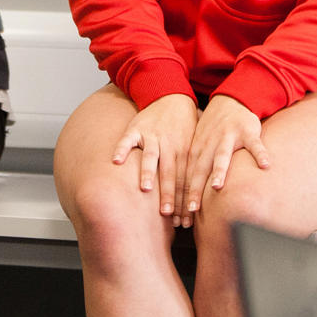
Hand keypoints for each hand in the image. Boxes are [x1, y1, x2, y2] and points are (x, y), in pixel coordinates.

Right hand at [111, 93, 198, 223]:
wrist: (171, 94)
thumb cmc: (183, 125)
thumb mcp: (193, 145)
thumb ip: (193, 169)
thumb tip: (199, 200)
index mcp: (184, 151)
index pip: (185, 181)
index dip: (183, 201)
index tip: (182, 221)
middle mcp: (169, 144)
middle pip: (170, 173)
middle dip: (168, 194)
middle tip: (166, 213)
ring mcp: (152, 136)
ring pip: (151, 156)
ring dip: (148, 172)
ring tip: (145, 188)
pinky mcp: (136, 128)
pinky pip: (128, 139)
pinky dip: (122, 149)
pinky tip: (117, 161)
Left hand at [182, 95, 269, 224]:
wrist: (231, 100)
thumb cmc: (213, 130)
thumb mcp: (199, 145)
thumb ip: (194, 167)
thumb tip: (183, 198)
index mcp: (197, 149)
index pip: (187, 176)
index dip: (183, 195)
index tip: (180, 216)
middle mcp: (210, 144)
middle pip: (201, 169)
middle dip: (195, 189)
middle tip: (191, 209)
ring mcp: (229, 137)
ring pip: (223, 155)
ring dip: (220, 170)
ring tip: (218, 186)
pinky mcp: (247, 131)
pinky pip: (255, 144)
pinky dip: (260, 154)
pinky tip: (266, 165)